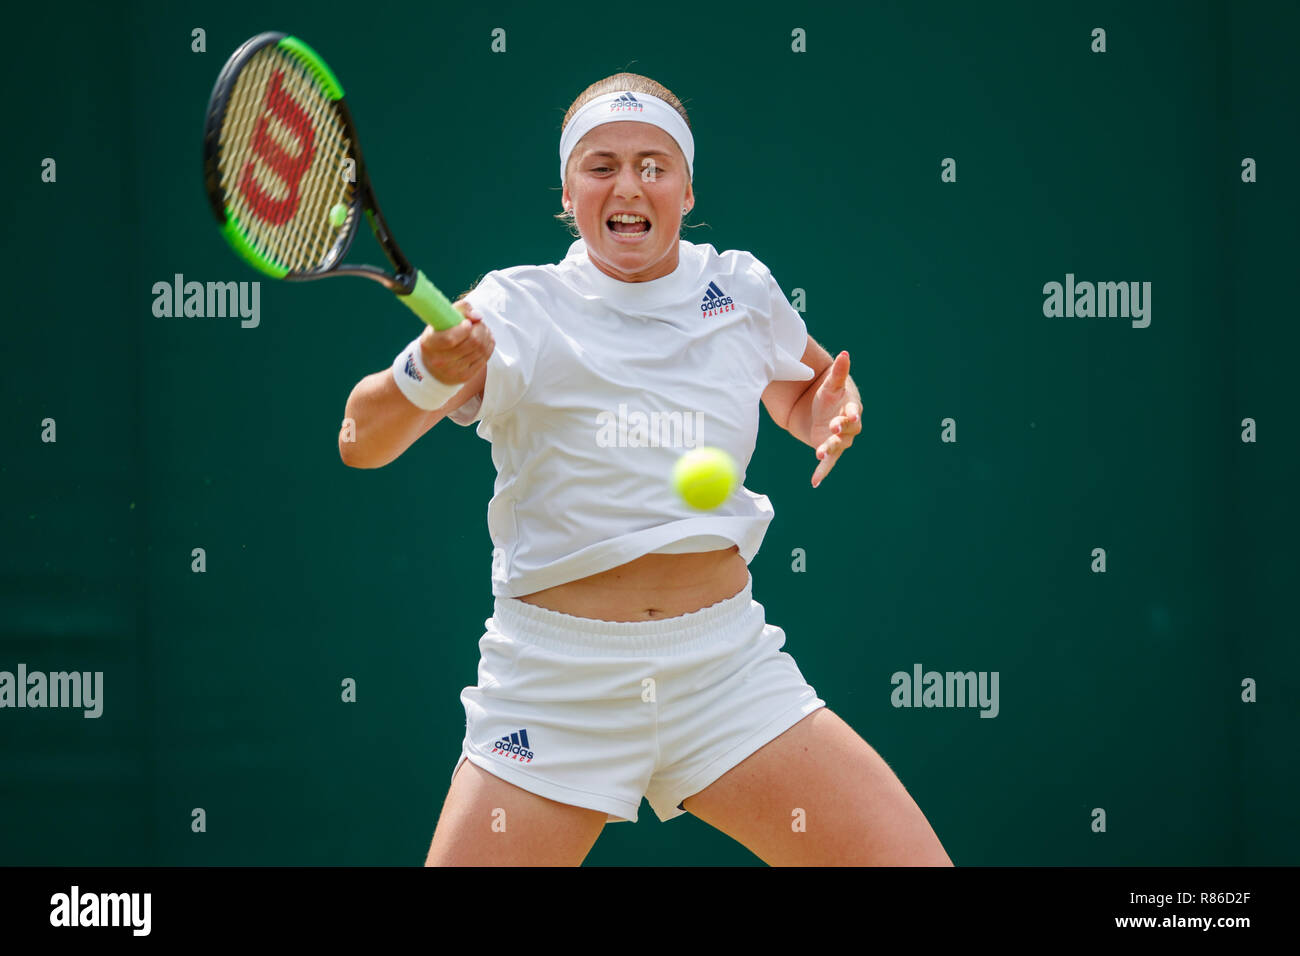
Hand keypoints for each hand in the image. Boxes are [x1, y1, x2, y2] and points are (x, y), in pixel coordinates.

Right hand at [418, 299, 494, 385]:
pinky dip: (488, 346)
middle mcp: (440, 360)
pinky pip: (484, 358)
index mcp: (429, 343)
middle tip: (479, 323)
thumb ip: (460, 309)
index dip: (464, 329)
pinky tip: (485, 340)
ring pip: (481, 350)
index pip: (450, 339)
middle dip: (480, 328)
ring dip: (486, 336)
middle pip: (472, 342)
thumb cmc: (438, 336)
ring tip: (483, 330)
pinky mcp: (465, 376)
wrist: (432, 367)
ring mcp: (453, 371)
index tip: (467, 323)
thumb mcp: (440, 320)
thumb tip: (478, 316)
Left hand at [807, 351, 860, 487]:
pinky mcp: (828, 450)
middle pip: (848, 430)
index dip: (852, 414)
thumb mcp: (830, 383)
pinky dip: (822, 472)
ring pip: (837, 446)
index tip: (849, 416)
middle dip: (841, 431)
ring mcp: (839, 439)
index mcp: (851, 407)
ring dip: (829, 449)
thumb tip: (844, 353)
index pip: (854, 411)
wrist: (815, 409)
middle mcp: (848, 425)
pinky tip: (814, 482)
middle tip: (833, 429)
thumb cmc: (826, 394)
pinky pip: (828, 463)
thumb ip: (838, 371)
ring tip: (819, 453)